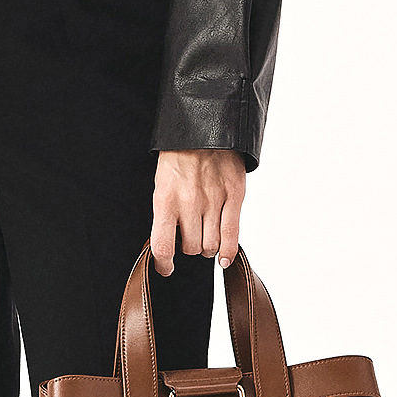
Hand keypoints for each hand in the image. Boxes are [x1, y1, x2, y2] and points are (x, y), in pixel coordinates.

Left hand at [149, 150, 245, 275]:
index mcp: (166, 200)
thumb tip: (169, 243)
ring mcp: (214, 201)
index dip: (163, 264)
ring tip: (205, 236)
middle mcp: (190, 204)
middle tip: (190, 236)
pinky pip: (232, 235)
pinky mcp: (234, 196)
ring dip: (207, 247)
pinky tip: (223, 260)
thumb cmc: (179, 157)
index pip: (162, 246)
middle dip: (189, 247)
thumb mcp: (162, 184)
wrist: (202, 129)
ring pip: (210, 246)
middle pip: (191, 248)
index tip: (166, 268)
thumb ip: (166, 213)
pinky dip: (228, 252)